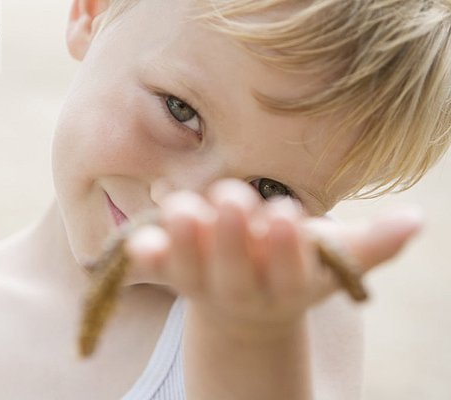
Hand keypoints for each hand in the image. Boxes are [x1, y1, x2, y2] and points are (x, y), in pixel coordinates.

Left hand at [125, 178, 422, 329]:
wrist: (245, 307)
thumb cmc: (292, 269)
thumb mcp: (332, 260)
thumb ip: (370, 243)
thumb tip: (416, 219)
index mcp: (285, 284)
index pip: (289, 271)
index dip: (285, 248)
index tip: (284, 215)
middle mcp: (242, 290)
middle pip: (234, 270)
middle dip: (232, 237)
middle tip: (232, 198)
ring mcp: (204, 285)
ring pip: (191, 270)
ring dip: (185, 242)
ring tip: (181, 209)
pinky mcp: (173, 276)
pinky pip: (157, 269)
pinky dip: (147, 257)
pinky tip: (137, 242)